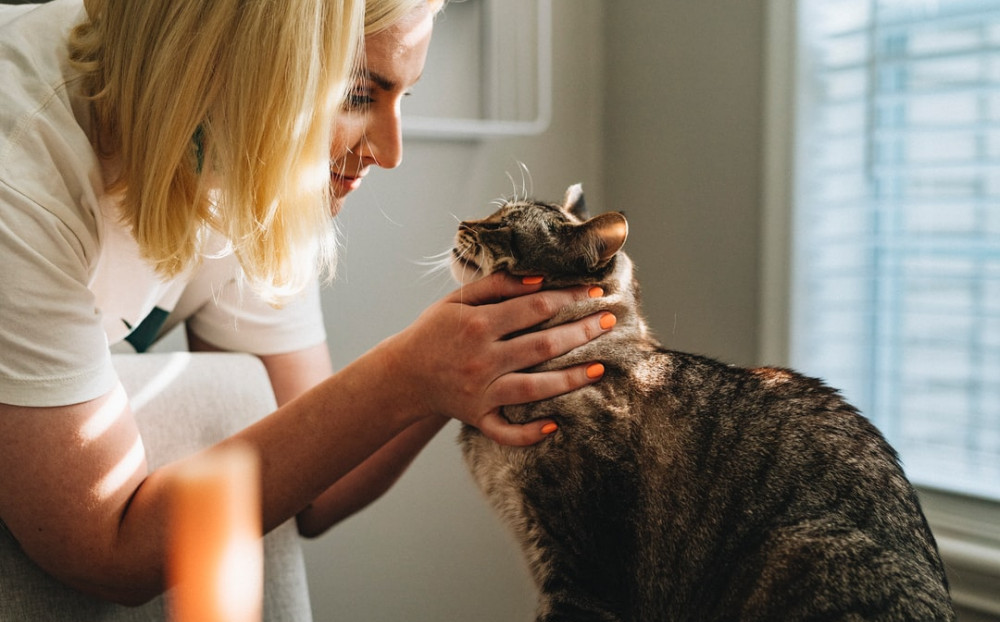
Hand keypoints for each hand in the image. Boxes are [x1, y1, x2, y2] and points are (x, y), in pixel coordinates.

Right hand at [384, 272, 612, 445]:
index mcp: (479, 325)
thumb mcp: (457, 300)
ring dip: (570, 379)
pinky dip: (528, 433)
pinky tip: (554, 424)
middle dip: (581, 332)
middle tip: (610, 321)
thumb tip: (540, 280)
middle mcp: (482, 359)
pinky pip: (506, 431)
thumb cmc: (435, 331)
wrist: (402, 374)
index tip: (594, 291)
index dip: (569, 297)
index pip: (535, 307)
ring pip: (534, 389)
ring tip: (599, 368)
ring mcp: (481, 392)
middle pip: (542, 346)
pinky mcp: (477, 417)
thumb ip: (497, 285)